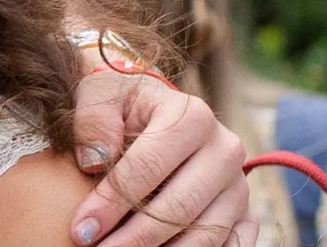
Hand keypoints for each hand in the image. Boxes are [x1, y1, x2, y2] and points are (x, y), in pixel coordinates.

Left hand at [67, 66, 255, 246]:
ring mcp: (238, 183)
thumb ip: (92, 120)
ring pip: (206, 232)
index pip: (148, 168)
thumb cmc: (122, 105)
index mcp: (192, 117)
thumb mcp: (99, 93)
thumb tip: (94, 160)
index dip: (112, 202)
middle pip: (179, 206)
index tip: (82, 229)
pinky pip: (234, 243)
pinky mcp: (244, 210)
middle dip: (134, 237)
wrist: (152, 112)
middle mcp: (224, 150)